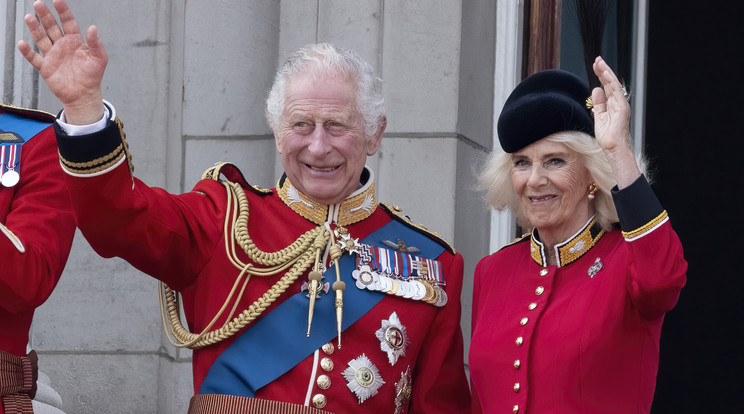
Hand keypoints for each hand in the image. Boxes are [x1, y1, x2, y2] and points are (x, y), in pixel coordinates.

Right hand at [17, 0, 106, 124]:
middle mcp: (62, 45)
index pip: (68, 22)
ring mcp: (53, 55)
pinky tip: (22, 43)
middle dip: (45, 16)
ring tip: (29, 17)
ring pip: (41, 39)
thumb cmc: (93, 76)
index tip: (58, 1)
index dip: (63, 11)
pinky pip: (34, 58)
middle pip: (51, 27)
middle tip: (38, 4)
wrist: (84, 95)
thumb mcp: (99, 58)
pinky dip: (28, 52)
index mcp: (75, 41)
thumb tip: (92, 28)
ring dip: (35, 28)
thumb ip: (96, 43)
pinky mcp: (46, 67)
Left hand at [591, 56, 640, 188]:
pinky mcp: (622, 107)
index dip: (601, 76)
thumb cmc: (607, 136)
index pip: (607, 86)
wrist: (612, 147)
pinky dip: (610, 82)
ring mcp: (621, 104)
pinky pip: (616, 92)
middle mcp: (618, 102)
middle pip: (610, 83)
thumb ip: (598, 103)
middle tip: (597, 60)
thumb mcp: (599, 116)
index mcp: (613, 104)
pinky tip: (605, 74)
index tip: (595, 66)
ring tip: (600, 63)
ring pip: (614, 84)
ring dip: (606, 73)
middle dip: (603, 71)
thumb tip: (595, 90)